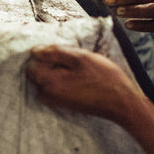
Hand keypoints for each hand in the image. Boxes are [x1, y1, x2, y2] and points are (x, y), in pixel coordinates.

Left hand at [25, 45, 144, 121]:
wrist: (120, 103)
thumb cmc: (103, 78)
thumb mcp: (80, 57)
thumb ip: (55, 52)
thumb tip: (35, 51)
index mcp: (49, 82)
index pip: (32, 61)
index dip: (46, 53)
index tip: (63, 53)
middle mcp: (47, 94)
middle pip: (37, 70)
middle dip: (50, 62)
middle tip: (73, 61)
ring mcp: (54, 101)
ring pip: (47, 77)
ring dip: (57, 70)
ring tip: (79, 70)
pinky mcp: (62, 103)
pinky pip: (54, 86)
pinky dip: (62, 79)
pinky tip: (80, 78)